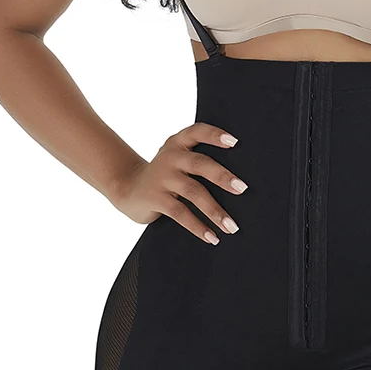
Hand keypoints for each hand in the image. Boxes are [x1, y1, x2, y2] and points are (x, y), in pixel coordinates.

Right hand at [108, 123, 247, 243]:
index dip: (215, 135)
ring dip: (215, 211)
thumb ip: (199, 160)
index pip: (197, 132)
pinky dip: (198, 226)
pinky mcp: (155, 198)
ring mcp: (162, 178)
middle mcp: (170, 157)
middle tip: (242, 189)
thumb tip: (238, 184)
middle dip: (223, 177)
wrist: (128, 188)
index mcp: (178, 143)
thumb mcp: (177, 160)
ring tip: (231, 226)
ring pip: (193, 192)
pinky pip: (180, 213)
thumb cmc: (165, 175)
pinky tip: (212, 237)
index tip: (234, 142)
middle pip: (200, 164)